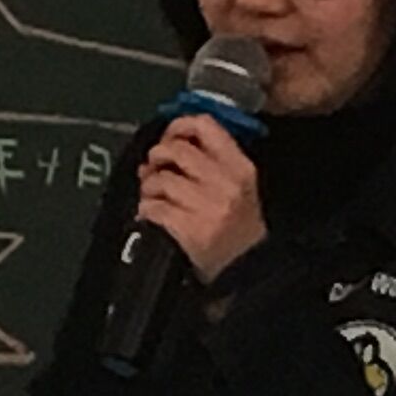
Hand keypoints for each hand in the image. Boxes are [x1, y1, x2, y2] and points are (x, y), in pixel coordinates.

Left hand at [136, 113, 268, 283]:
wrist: (248, 270)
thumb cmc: (241, 228)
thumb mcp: (240, 186)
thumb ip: (212, 159)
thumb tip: (171, 139)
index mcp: (240, 168)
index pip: (205, 126)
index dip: (178, 125)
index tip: (168, 135)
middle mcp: (225, 183)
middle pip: (175, 149)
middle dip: (157, 157)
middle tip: (155, 168)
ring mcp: (206, 206)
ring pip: (159, 178)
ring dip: (149, 187)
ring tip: (156, 195)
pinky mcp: (189, 229)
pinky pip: (152, 207)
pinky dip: (147, 210)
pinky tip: (154, 214)